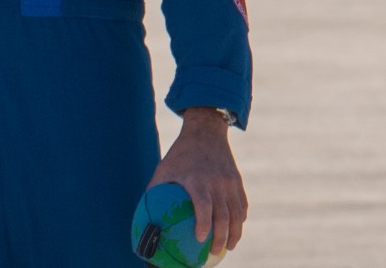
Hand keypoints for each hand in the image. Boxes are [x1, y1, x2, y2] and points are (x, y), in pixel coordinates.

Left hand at [148, 109, 247, 252]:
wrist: (206, 132)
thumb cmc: (179, 155)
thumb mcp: (163, 170)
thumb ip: (155, 193)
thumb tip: (143, 218)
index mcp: (198, 180)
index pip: (204, 205)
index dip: (203, 223)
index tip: (200, 239)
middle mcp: (217, 182)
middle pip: (224, 214)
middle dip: (222, 237)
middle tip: (214, 252)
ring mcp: (230, 181)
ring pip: (237, 212)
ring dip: (235, 232)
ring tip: (229, 247)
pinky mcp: (237, 181)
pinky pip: (242, 203)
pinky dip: (240, 218)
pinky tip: (236, 228)